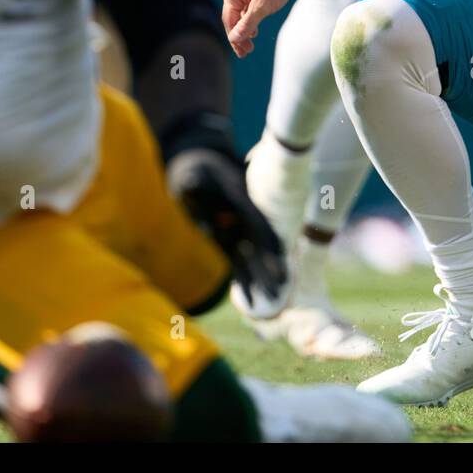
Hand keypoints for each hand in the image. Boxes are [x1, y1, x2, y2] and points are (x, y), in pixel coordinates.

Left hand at [165, 146, 289, 314]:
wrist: (201, 170)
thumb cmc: (197, 171)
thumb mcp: (193, 173)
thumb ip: (193, 183)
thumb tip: (189, 186)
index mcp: (239, 201)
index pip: (255, 219)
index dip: (267, 234)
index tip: (279, 250)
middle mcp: (242, 220)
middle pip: (260, 244)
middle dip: (271, 263)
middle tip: (283, 282)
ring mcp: (236, 233)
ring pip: (252, 259)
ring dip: (262, 278)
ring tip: (274, 298)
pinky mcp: (226, 243)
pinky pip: (238, 265)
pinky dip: (244, 282)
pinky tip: (251, 302)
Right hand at [222, 0, 300, 57]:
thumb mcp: (261, 7)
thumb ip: (247, 24)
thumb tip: (234, 38)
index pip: (229, 22)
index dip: (235, 39)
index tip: (242, 53)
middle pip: (233, 19)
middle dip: (240, 36)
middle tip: (247, 52)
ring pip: (240, 14)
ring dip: (245, 29)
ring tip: (251, 43)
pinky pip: (246, 8)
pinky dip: (250, 19)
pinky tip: (255, 29)